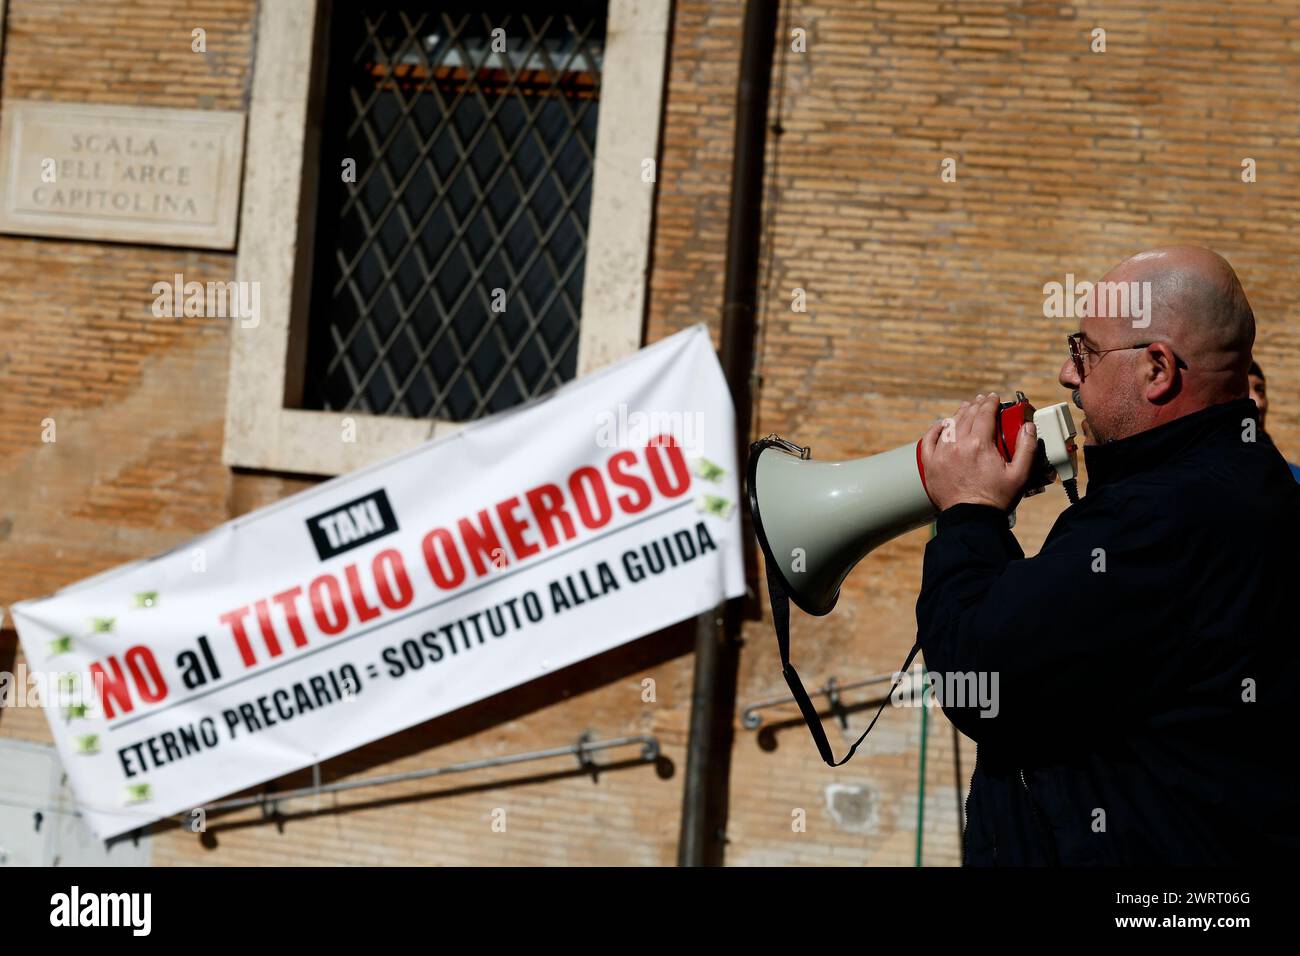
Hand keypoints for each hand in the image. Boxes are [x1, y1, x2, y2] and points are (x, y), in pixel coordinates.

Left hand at [919, 393, 1037, 511]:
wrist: (971, 519)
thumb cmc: (995, 499)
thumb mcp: (1020, 474)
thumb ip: (1026, 448)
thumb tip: (1028, 426)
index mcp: (979, 445)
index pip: (985, 414)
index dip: (991, 403)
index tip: (995, 398)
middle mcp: (957, 445)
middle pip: (967, 416)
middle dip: (977, 405)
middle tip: (983, 401)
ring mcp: (941, 454)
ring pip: (949, 425)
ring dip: (959, 414)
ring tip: (966, 408)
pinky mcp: (930, 464)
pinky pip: (928, 440)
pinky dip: (935, 429)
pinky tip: (942, 424)